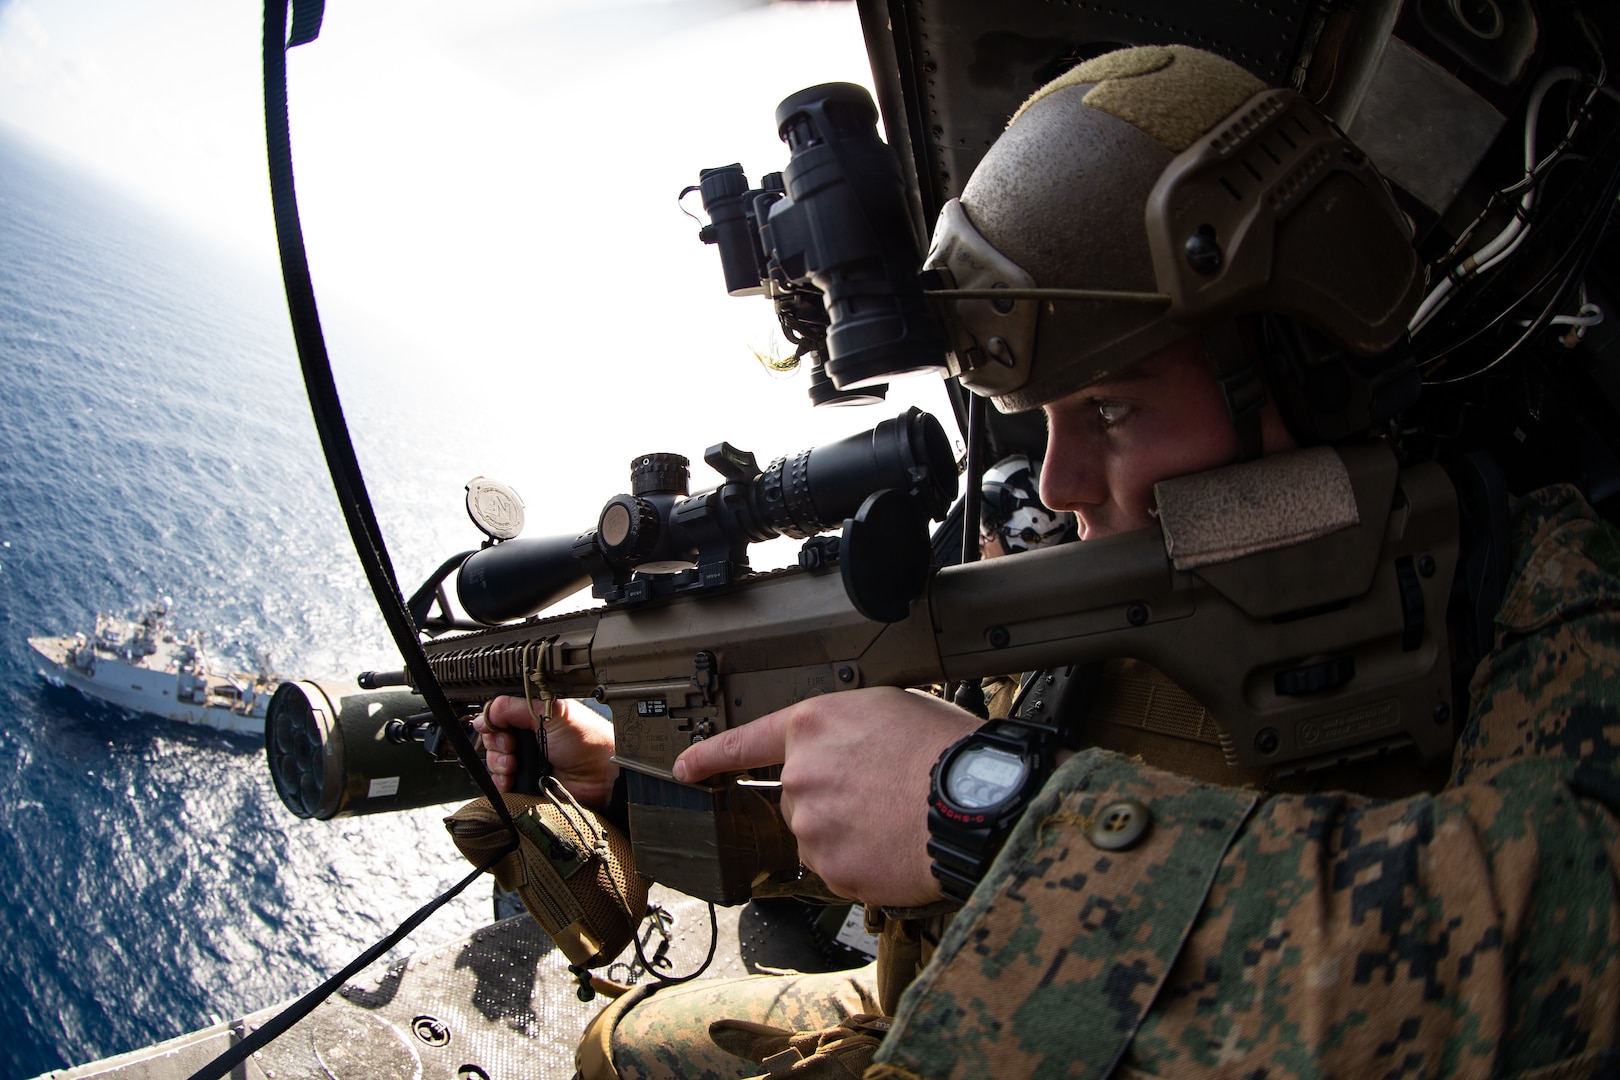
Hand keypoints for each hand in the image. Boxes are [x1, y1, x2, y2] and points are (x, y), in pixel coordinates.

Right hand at [473, 695, 618, 809]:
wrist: (601, 776)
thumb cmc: (586, 741)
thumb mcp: (550, 713)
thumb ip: (515, 708)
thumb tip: (485, 714)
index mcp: (533, 717)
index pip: (498, 717)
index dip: (493, 724)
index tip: (499, 729)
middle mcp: (528, 738)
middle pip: (492, 739)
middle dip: (497, 744)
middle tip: (512, 747)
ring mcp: (526, 762)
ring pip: (494, 762)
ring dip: (499, 764)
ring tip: (515, 765)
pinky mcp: (526, 784)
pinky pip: (500, 784)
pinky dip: (500, 782)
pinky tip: (511, 780)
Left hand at [674, 687, 978, 907]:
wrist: (977, 802)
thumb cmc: (947, 750)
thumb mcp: (890, 707)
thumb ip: (845, 729)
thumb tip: (841, 751)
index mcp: (813, 726)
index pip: (742, 743)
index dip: (708, 757)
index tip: (685, 768)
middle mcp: (802, 776)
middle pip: (797, 797)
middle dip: (831, 799)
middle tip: (882, 794)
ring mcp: (813, 827)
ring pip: (819, 836)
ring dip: (848, 833)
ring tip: (897, 819)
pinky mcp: (834, 870)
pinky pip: (841, 869)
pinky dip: (865, 863)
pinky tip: (897, 845)